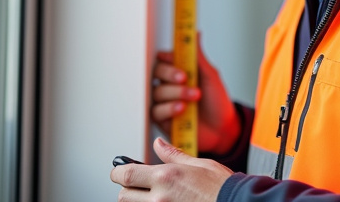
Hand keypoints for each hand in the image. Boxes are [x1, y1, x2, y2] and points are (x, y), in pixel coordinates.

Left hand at [110, 137, 232, 201]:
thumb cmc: (222, 186)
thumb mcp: (199, 164)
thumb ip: (173, 155)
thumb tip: (159, 143)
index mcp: (166, 177)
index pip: (126, 175)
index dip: (117, 172)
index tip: (119, 170)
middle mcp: (160, 197)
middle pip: (124, 195)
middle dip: (127, 188)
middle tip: (137, 184)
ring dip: (138, 199)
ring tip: (151, 194)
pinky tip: (163, 201)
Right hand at [151, 36, 240, 154]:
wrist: (223, 129)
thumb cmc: (217, 101)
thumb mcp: (211, 76)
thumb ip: (198, 57)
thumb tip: (195, 33)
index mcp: (178, 72)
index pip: (163, 59)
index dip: (166, 58)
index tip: (176, 59)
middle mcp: (169, 85)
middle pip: (155, 73)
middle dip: (169, 74)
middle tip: (185, 77)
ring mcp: (165, 102)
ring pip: (157, 92)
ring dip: (175, 92)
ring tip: (194, 96)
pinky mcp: (163, 120)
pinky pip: (156, 111)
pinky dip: (169, 108)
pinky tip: (182, 108)